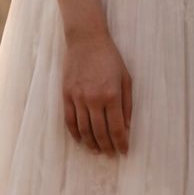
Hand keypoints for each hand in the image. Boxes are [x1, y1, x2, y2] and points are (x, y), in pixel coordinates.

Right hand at [61, 26, 131, 154]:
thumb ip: (127, 104)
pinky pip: (69, 120)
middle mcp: (94, 100)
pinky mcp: (66, 95)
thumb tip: (126, 126)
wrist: (86, 40)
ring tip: (96, 151)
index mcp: (112, 96)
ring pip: (83, 130)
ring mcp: (78, 98)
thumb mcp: (126, 79)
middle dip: (107, 147)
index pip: (116, 128)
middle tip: (110, 154)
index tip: (123, 151)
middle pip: (100, 132)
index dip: (121, 143)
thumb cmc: (110, 58)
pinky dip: (75, 133)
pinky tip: (80, 140)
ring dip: (91, 143)